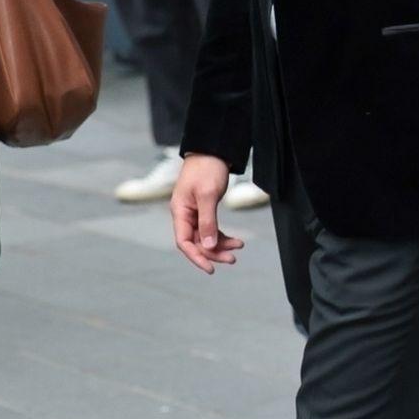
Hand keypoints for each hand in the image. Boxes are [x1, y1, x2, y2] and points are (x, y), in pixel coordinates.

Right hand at [171, 154, 244, 273]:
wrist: (213, 150)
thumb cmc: (207, 169)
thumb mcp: (207, 195)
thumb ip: (207, 221)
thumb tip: (208, 245)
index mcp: (179, 211)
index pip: (183, 242)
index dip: (196, 257)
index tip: (211, 268)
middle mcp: (184, 214)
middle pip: (196, 242)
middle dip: (214, 252)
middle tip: (232, 259)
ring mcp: (194, 213)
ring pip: (205, 238)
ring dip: (221, 245)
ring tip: (239, 247)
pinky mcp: (204, 210)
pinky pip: (212, 230)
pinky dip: (223, 236)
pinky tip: (236, 240)